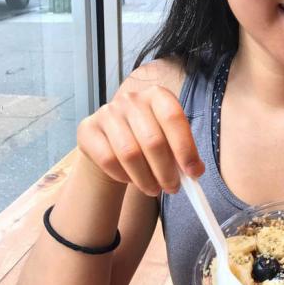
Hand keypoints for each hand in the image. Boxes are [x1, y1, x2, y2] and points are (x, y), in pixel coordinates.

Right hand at [76, 70, 203, 196]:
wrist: (110, 141)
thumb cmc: (147, 140)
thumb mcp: (169, 140)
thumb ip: (183, 152)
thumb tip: (195, 171)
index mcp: (157, 95)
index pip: (173, 118)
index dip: (185, 147)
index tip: (194, 173)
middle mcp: (131, 99)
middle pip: (153, 140)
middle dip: (166, 171)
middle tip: (173, 188)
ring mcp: (107, 112)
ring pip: (130, 153)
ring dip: (146, 178)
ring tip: (154, 189)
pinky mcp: (88, 129)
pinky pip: (108, 159)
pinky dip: (123, 175)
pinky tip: (131, 180)